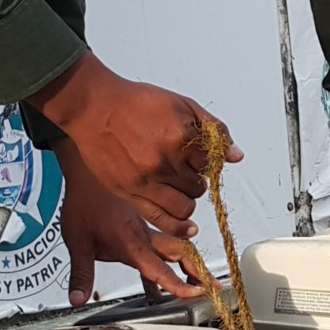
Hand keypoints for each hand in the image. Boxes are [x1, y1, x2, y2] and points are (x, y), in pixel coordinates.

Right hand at [30, 53, 240, 238]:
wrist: (94, 107)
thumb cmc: (135, 102)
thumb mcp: (181, 104)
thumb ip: (212, 129)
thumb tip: (234, 155)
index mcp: (181, 137)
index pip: (210, 163)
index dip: (206, 162)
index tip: (198, 159)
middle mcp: (166, 162)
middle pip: (199, 186)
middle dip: (197, 180)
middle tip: (185, 170)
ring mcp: (147, 180)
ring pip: (186, 206)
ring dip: (188, 199)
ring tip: (179, 188)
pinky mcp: (130, 193)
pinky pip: (163, 219)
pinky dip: (180, 226)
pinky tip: (187, 227)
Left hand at [54, 146, 204, 302]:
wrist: (86, 171)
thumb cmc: (83, 201)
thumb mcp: (77, 241)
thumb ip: (81, 273)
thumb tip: (77, 299)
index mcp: (130, 242)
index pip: (157, 268)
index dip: (177, 283)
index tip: (194, 293)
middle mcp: (144, 235)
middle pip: (179, 254)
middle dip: (197, 272)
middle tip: (213, 286)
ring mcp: (146, 228)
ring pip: (176, 246)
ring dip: (190, 263)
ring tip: (203, 279)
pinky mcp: (143, 224)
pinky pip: (164, 242)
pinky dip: (174, 255)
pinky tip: (174, 266)